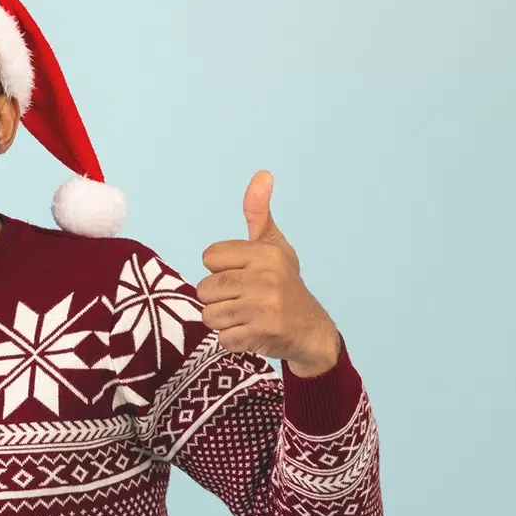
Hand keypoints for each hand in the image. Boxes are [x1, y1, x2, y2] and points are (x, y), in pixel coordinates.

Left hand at [198, 172, 339, 376]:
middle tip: (243, 300)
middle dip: (218, 299)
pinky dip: (233, 341)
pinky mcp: (262, 332)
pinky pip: (223, 338)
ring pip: (209, 315)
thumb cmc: (284, 284)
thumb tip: (262, 174)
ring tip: (247, 316)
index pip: (208, 257)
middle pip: (204, 289)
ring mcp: (264, 306)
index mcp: (264, 253)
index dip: (220, 269)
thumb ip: (258, 212)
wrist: (311, 329)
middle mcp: (265, 277)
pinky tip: (252, 332)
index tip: (241, 275)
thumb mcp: (274, 245)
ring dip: (224, 321)